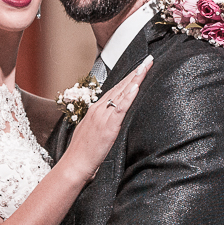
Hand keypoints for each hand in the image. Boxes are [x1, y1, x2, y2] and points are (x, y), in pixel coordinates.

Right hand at [64, 55, 152, 181]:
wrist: (74, 164)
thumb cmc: (82, 152)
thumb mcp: (92, 132)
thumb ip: (102, 122)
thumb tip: (112, 119)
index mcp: (96, 109)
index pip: (115, 89)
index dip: (128, 77)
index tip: (139, 67)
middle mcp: (99, 109)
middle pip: (121, 86)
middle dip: (136, 72)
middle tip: (149, 60)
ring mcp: (103, 116)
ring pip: (122, 92)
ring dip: (136, 78)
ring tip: (147, 66)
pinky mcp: (108, 126)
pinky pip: (121, 107)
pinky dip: (129, 96)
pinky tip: (137, 86)